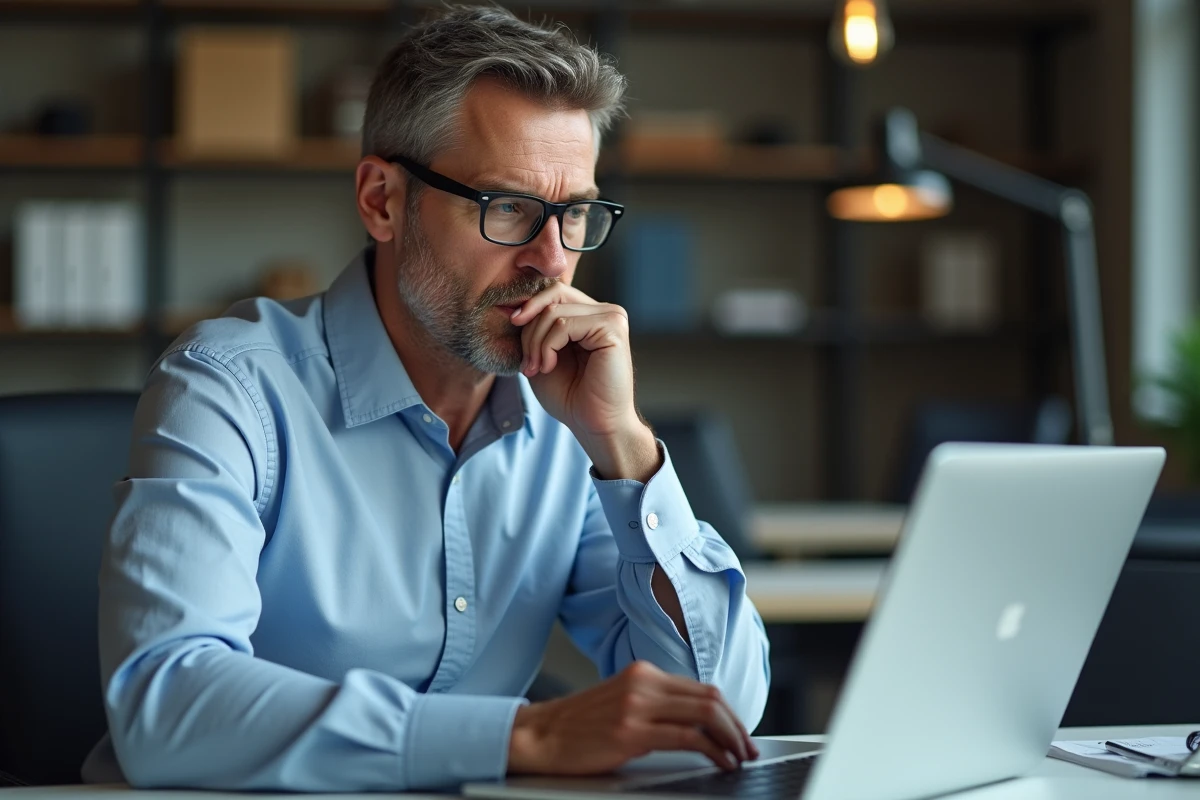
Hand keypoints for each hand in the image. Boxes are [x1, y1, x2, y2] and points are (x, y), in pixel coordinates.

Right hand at [507, 661, 758, 775]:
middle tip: (748, 748)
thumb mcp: (620, 703)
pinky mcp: (631, 731)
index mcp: (643, 673)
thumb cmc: (577, 727)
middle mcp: (643, 682)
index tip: (740, 733)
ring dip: (731, 739)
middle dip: (737, 726)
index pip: (702, 688)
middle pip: (710, 698)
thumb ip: (653, 705)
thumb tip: (694, 726)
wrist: (538, 735)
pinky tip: (720, 763)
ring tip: (740, 758)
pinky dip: (713, 751)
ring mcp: (637, 705)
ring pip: (705, 714)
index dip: (729, 712)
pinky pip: (687, 738)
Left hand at [511, 284, 658, 479]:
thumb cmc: (570, 396)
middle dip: (529, 329)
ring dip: (536, 343)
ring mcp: (612, 317)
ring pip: (555, 312)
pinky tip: (549, 367)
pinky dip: (548, 346)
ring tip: (537, 368)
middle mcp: (604, 311)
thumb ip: (535, 328)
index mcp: (590, 315)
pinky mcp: (613, 327)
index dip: (529, 306)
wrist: (593, 424)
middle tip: (526, 362)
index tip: (512, 326)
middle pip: (552, 297)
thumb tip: (514, 304)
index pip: (554, 292)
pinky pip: (565, 324)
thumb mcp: (542, 355)